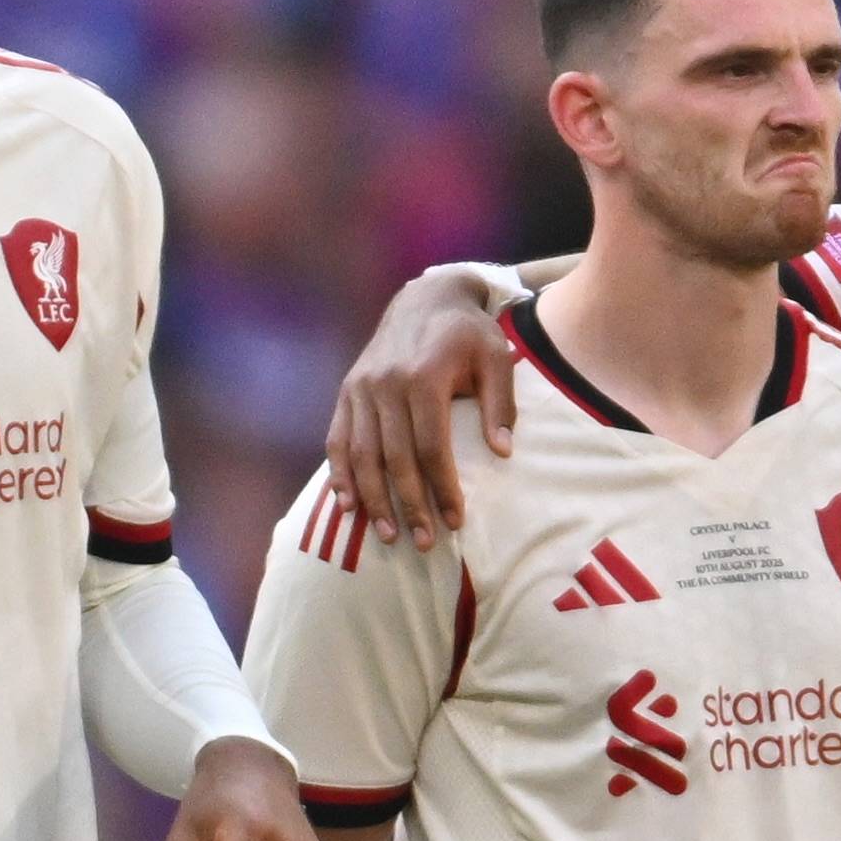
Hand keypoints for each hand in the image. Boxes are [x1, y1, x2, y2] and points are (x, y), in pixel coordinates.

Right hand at [336, 267, 525, 543]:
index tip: (456, 520)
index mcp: (424, 376)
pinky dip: (340, 475)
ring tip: (388, 535)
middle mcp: (385, 384)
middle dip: (410, 505)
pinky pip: (337, 441)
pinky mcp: (346, 392)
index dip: (443, 488)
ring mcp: (360, 389)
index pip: (431, 446)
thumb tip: (502, 452)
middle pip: (394, 459)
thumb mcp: (496, 358)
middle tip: (426, 542)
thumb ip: (500, 404)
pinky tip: (348, 506)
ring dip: (374, 500)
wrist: (425, 297)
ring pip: (362, 456)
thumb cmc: (468, 333)